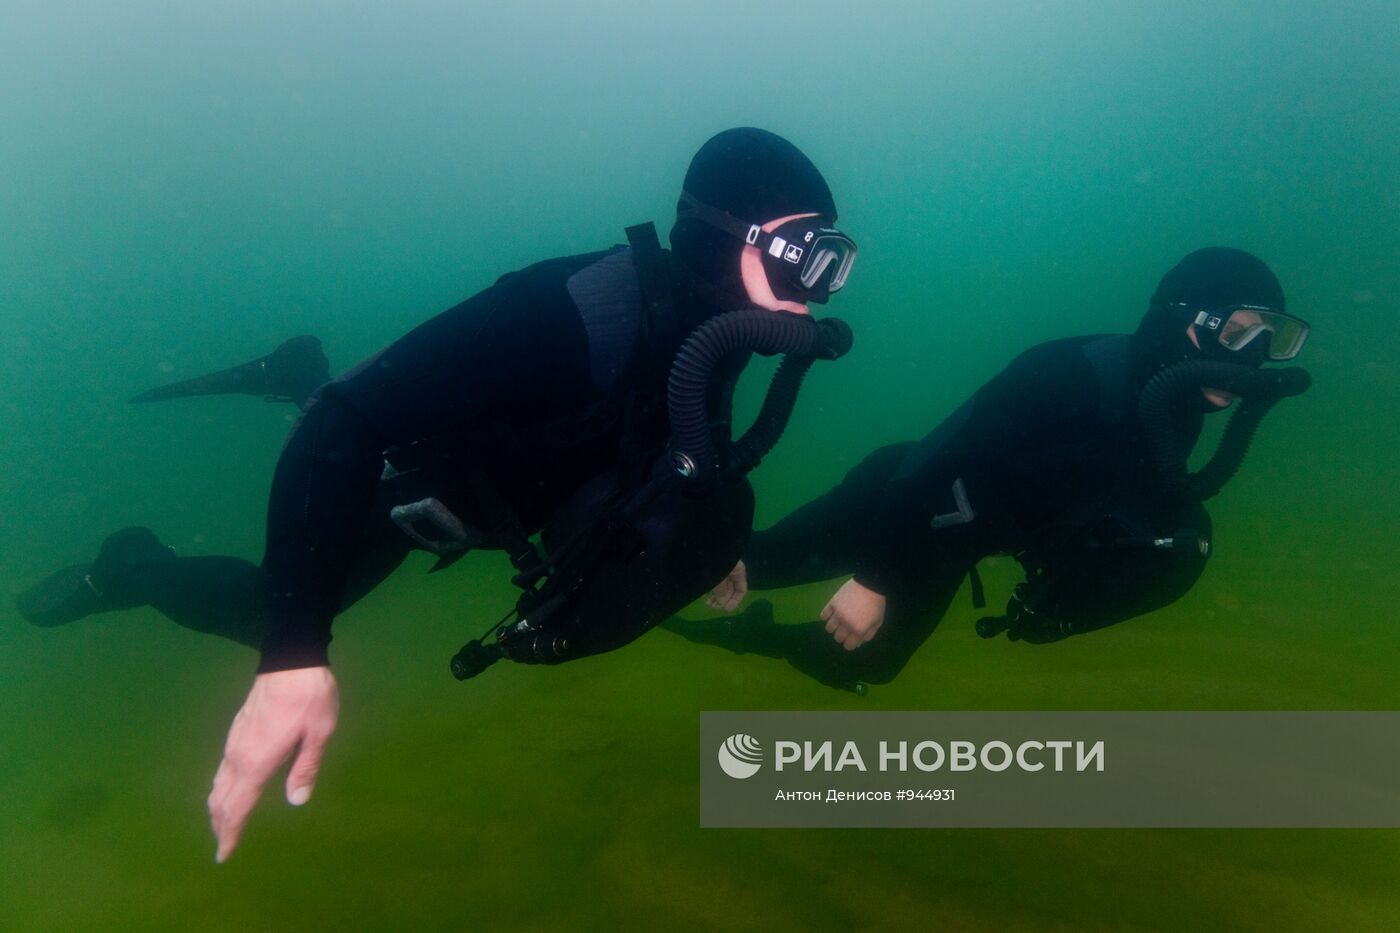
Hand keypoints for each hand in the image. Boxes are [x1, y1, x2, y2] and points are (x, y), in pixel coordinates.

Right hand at [208, 666, 338, 862]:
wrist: (290, 657)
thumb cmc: (310, 696)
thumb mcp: (319, 733)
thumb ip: (306, 768)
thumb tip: (296, 801)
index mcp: (257, 761)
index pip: (237, 806)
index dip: (229, 832)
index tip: (224, 855)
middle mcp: (238, 755)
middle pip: (221, 798)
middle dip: (221, 824)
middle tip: (223, 846)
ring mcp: (234, 740)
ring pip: (218, 782)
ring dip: (219, 806)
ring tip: (224, 823)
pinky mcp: (237, 729)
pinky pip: (223, 768)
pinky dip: (223, 787)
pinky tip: (231, 788)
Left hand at [706, 560, 748, 612]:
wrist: (703, 540)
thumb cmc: (714, 558)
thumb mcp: (719, 577)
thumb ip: (721, 591)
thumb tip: (722, 603)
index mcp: (737, 571)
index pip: (741, 589)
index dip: (735, 601)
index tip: (726, 609)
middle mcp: (730, 571)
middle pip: (730, 589)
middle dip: (722, 600)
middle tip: (713, 607)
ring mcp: (720, 569)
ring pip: (720, 587)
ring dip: (715, 596)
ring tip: (707, 603)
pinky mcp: (710, 568)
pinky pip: (712, 581)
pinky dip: (708, 590)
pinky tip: (703, 595)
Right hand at [821, 578, 886, 649]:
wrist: (870, 584)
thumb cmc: (876, 604)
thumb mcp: (877, 622)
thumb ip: (868, 635)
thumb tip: (857, 643)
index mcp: (858, 630)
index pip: (848, 646)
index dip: (850, 644)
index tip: (851, 639)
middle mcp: (846, 624)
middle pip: (838, 638)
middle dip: (842, 636)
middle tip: (846, 629)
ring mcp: (838, 614)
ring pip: (829, 629)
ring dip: (833, 628)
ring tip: (838, 622)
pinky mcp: (832, 604)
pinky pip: (823, 615)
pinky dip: (826, 617)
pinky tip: (832, 614)